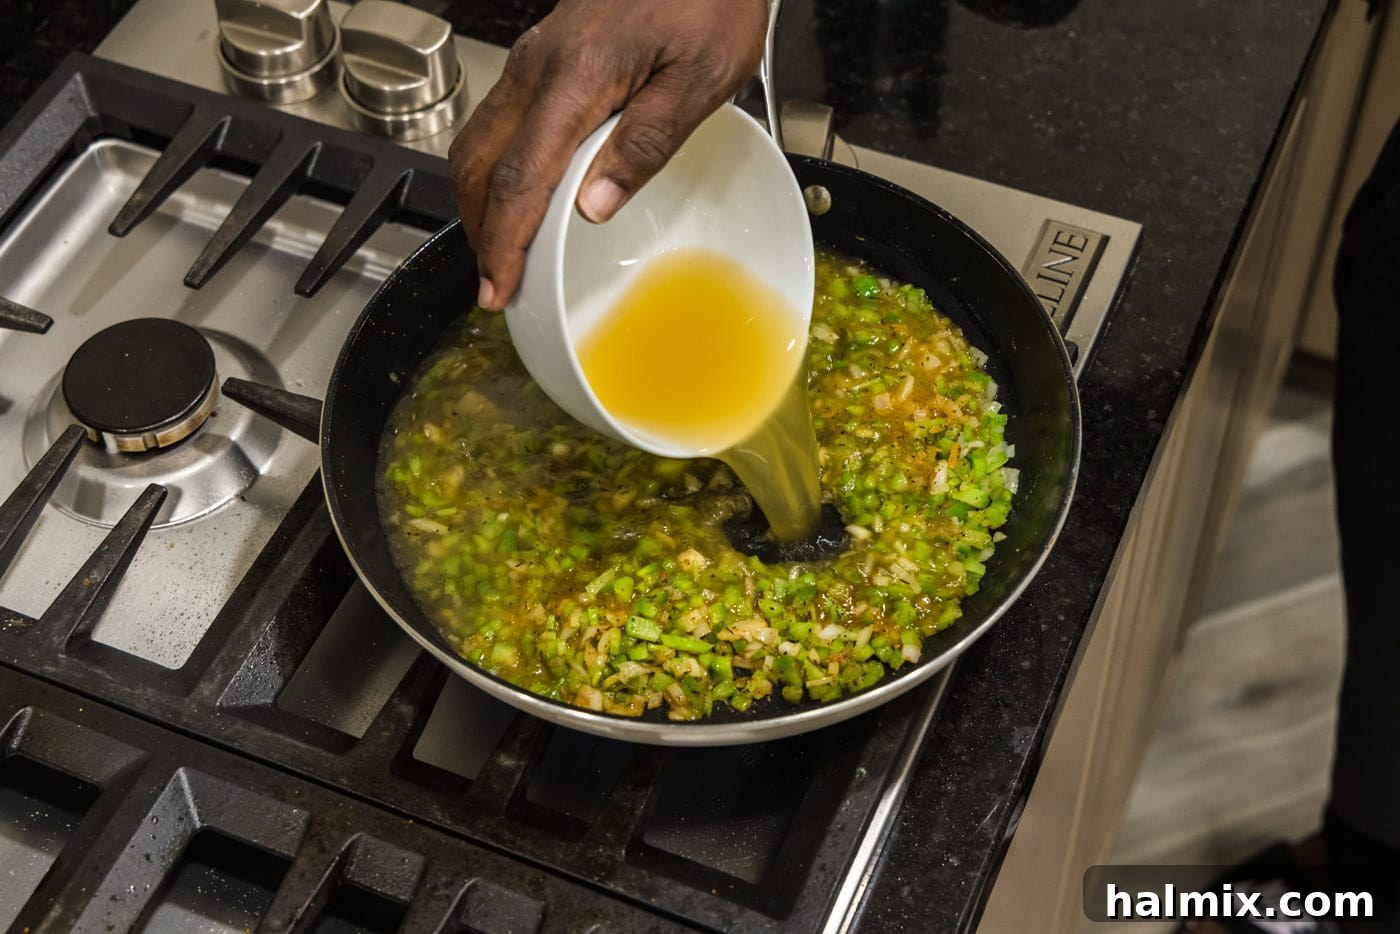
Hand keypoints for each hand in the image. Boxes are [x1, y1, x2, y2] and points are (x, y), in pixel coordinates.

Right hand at [448, 0, 768, 310]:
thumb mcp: (701, 76)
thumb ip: (646, 143)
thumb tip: (595, 206)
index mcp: (575, 77)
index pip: (520, 178)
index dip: (504, 242)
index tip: (500, 286)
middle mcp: (540, 66)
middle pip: (479, 163)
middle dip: (479, 231)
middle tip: (497, 283)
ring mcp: (535, 59)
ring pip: (480, 140)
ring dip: (482, 202)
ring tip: (504, 251)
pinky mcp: (544, 56)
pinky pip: (501, 121)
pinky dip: (498, 169)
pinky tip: (522, 196)